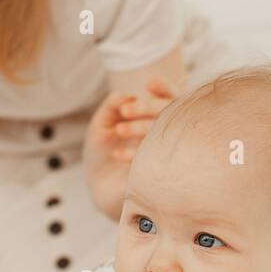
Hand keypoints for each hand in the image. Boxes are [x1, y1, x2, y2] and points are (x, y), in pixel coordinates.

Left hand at [83, 77, 179, 215]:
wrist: (99, 187)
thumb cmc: (102, 151)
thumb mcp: (102, 124)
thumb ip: (112, 105)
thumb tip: (126, 95)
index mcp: (155, 118)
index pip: (170, 98)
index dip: (163, 89)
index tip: (148, 84)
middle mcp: (167, 133)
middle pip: (170, 113)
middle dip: (148, 107)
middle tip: (126, 110)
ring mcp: (168, 153)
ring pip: (166, 133)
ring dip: (143, 128)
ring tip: (119, 130)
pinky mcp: (163, 174)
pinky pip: (158, 158)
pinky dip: (137, 153)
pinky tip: (118, 155)